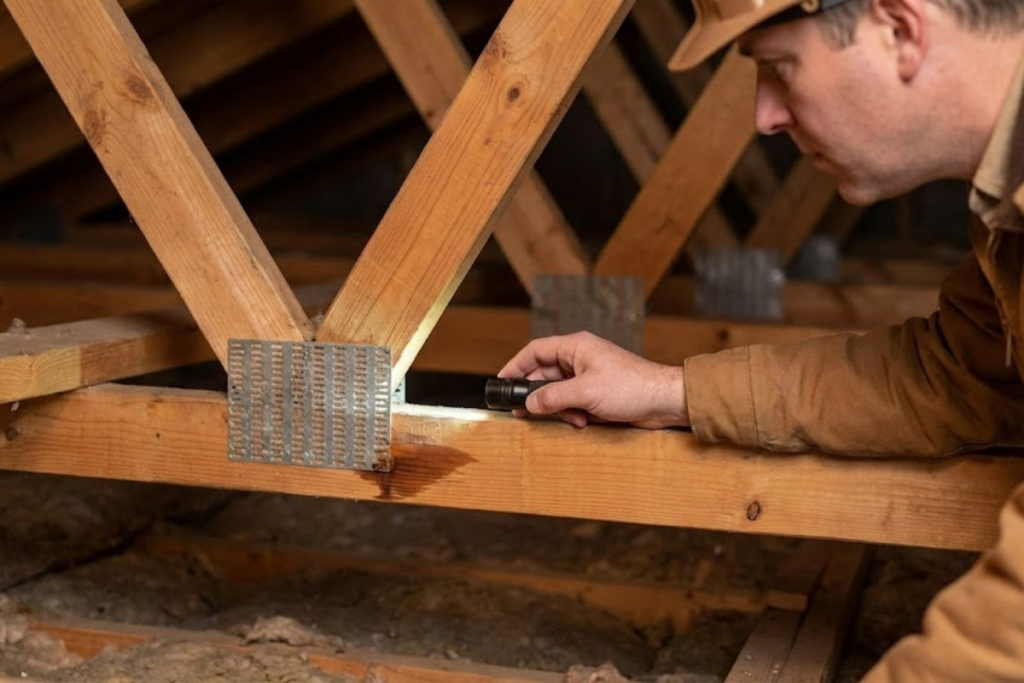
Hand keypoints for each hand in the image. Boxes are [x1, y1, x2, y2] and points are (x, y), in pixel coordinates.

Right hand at [497, 331, 689, 428]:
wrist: (664, 400)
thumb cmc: (631, 387)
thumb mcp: (586, 392)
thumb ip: (553, 397)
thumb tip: (528, 403)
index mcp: (576, 346)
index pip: (535, 351)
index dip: (516, 365)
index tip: (502, 382)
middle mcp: (580, 358)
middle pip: (544, 374)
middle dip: (538, 395)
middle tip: (523, 411)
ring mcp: (588, 375)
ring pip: (558, 391)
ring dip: (560, 408)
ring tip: (573, 418)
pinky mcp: (596, 391)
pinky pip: (573, 401)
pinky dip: (573, 413)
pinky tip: (584, 421)